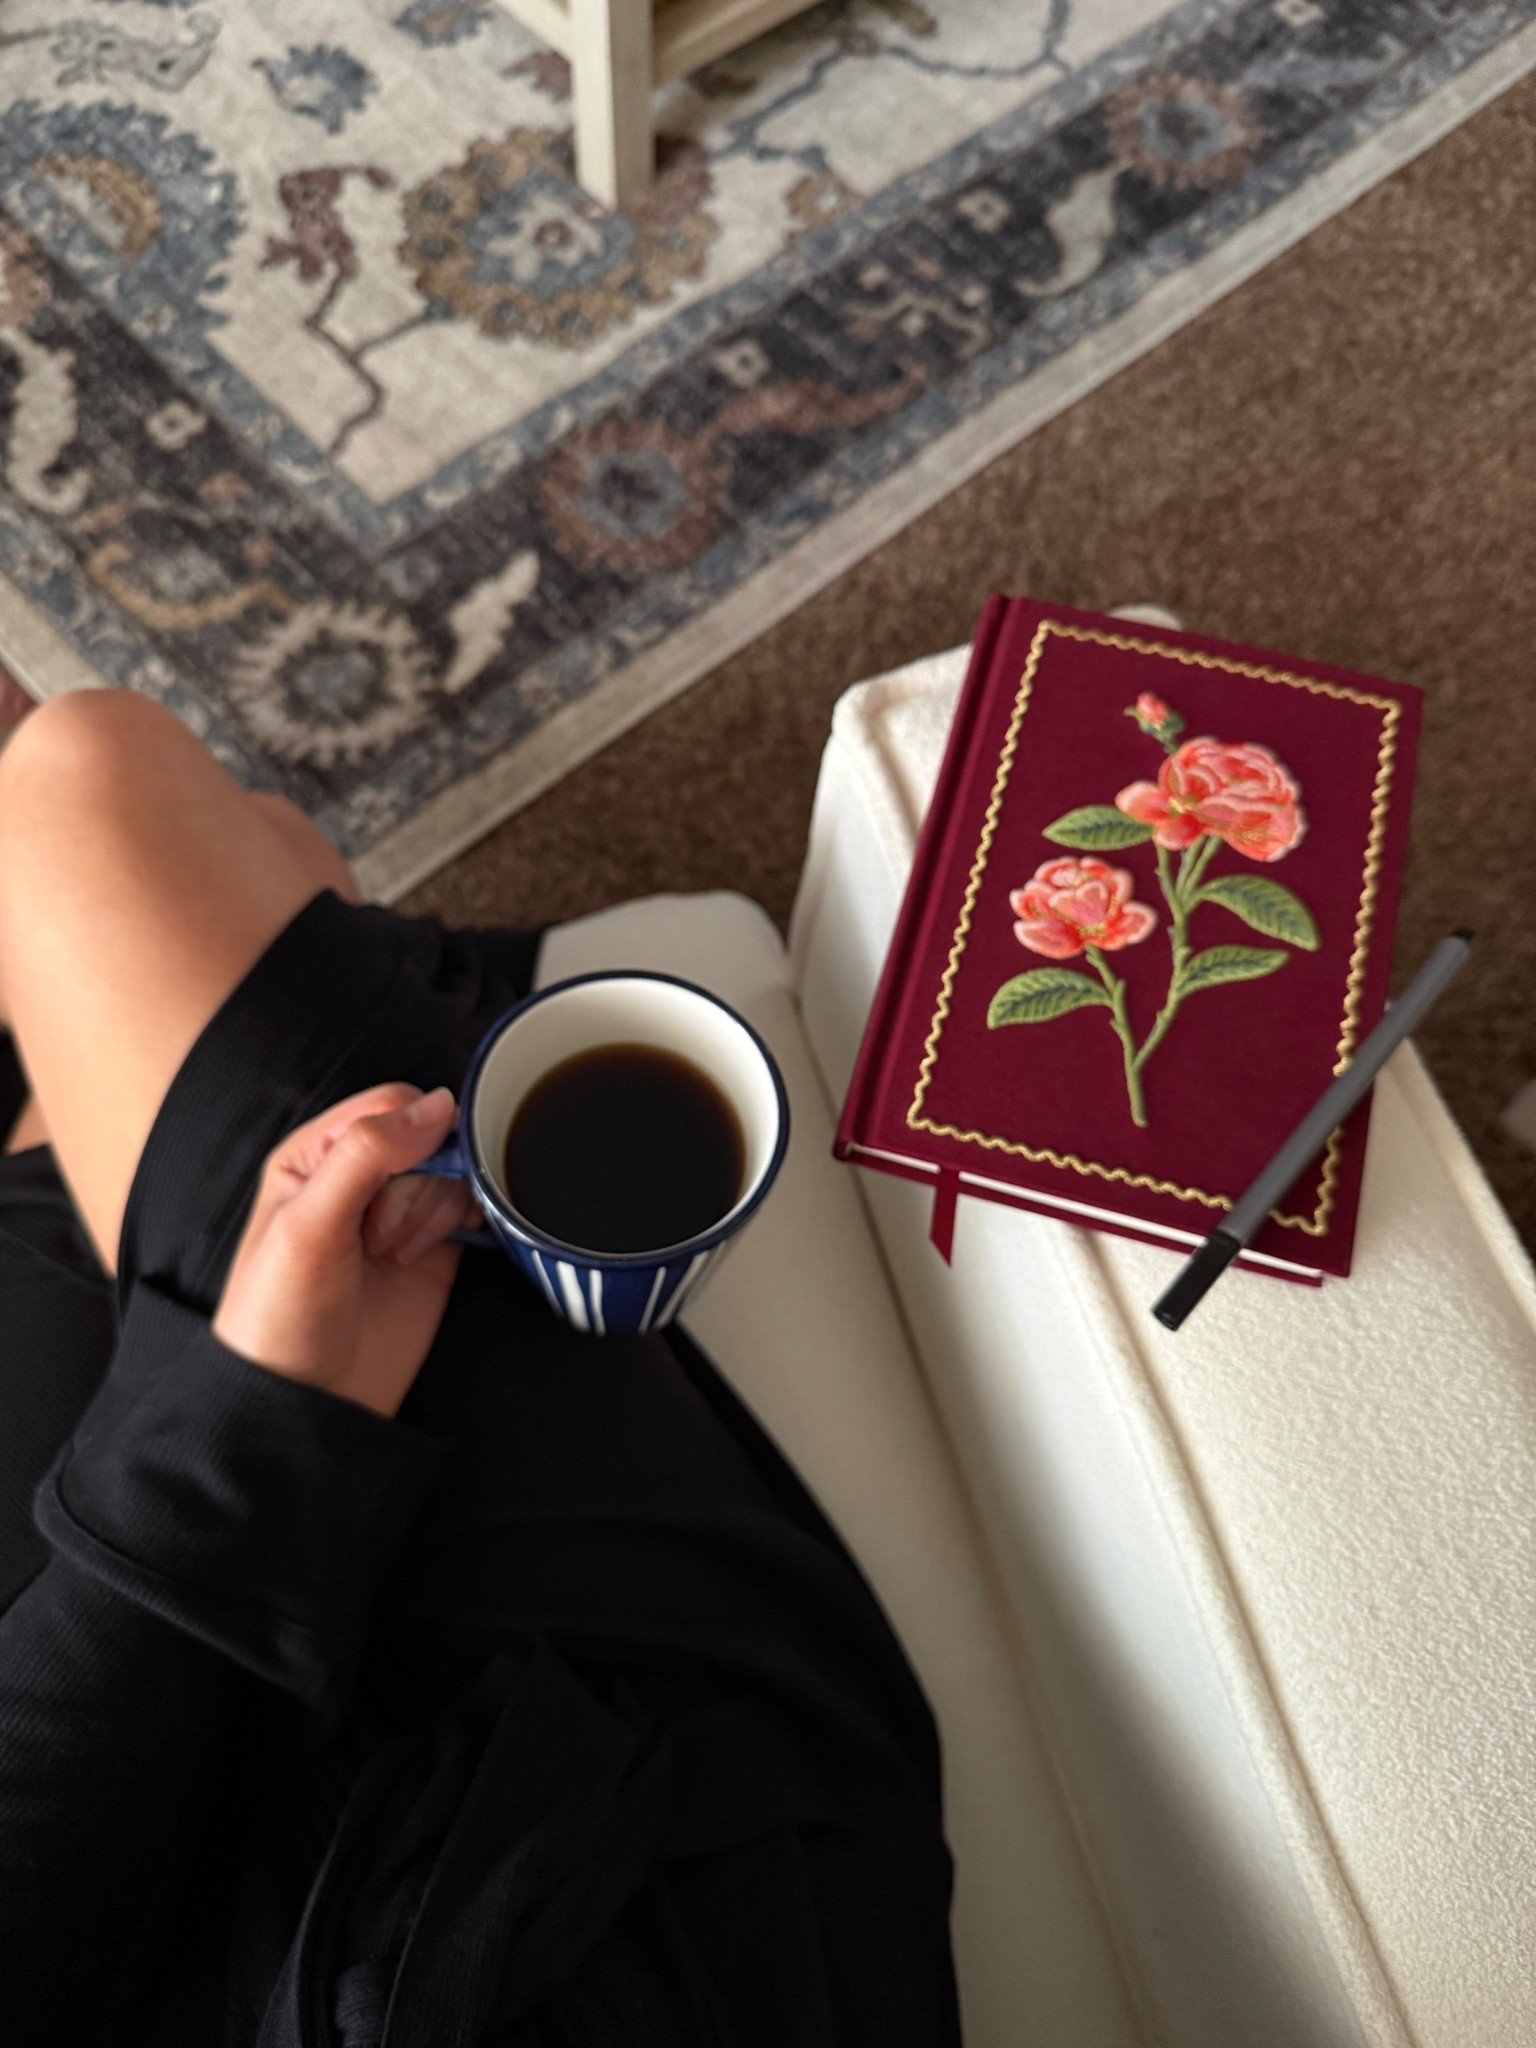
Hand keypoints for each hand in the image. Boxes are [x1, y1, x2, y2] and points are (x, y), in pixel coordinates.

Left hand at [212, 1083, 482, 1417]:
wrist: (305, 1404)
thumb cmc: (279, 1316)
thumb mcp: (308, 1225)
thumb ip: (365, 1155)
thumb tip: (437, 1105)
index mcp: (316, 1155)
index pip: (389, 1106)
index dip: (409, 1136)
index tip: (397, 1185)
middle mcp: (360, 1177)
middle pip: (431, 1137)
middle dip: (424, 1180)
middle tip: (387, 1231)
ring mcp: (399, 1213)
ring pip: (455, 1172)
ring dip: (438, 1208)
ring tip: (398, 1252)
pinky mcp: (434, 1249)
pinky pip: (473, 1209)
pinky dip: (471, 1222)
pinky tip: (430, 1252)